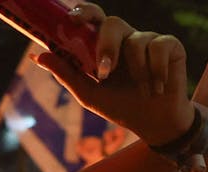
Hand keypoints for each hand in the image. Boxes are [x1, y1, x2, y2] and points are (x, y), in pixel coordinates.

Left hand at [36, 5, 191, 145]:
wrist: (153, 123)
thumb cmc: (121, 106)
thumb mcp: (89, 94)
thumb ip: (65, 73)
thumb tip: (37, 56)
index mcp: (104, 45)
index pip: (93, 18)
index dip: (84, 12)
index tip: (73, 18)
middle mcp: (125, 38)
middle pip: (113, 23)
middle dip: (107, 45)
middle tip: (105, 71)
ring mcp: (148, 40)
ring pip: (136, 40)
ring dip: (136, 71)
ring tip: (142, 90)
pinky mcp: (170, 46)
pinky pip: (158, 47)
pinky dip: (155, 70)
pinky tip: (157, 87)